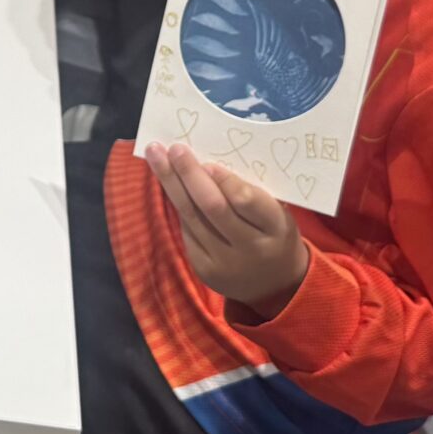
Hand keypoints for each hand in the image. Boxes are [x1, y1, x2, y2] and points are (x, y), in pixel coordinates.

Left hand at [142, 142, 308, 317]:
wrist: (275, 285)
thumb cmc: (274, 235)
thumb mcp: (277, 214)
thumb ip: (251, 193)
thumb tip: (209, 162)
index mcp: (276, 228)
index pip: (247, 202)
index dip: (224, 181)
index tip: (206, 161)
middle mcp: (249, 248)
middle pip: (213, 208)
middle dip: (190, 175)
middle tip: (174, 148)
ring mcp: (224, 262)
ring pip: (192, 217)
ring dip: (171, 183)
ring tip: (155, 155)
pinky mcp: (204, 269)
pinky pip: (187, 230)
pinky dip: (177, 204)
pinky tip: (167, 182)